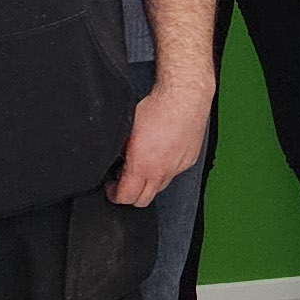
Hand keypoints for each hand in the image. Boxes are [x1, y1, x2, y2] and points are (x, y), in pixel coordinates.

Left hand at [112, 81, 213, 206]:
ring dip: (148, 182)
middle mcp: (161, 172)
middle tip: (123, 181)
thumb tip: (115, 158)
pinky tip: (160, 154)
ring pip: (159, 187)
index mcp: (143, 166)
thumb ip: (121, 150)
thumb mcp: (127, 129)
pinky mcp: (188, 161)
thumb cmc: (157, 108)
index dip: (114, 195)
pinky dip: (164, 170)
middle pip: (143, 200)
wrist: (184, 98)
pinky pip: (173, 173)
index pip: (126, 197)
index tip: (111, 187)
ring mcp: (176, 168)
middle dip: (130, 195)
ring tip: (143, 166)